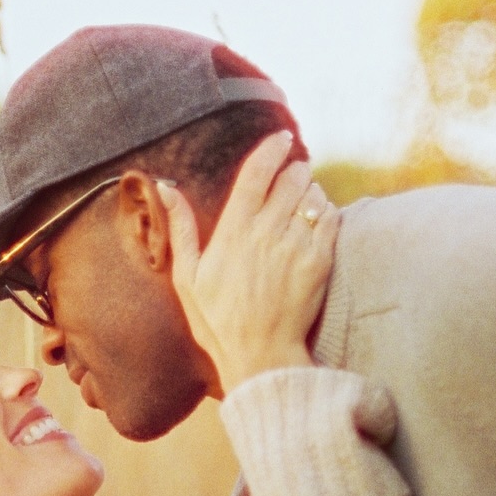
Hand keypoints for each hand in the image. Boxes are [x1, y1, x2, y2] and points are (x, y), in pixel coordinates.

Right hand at [158, 131, 337, 394]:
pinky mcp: (320, 261)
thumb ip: (180, 228)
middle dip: (294, 170)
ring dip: (310, 193)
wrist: (260, 357)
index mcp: (233, 231)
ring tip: (303, 205)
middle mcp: (266, 232)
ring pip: (313, 196)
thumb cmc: (218, 321)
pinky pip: (331, 219)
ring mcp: (296, 246)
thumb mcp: (187, 278)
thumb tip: (165, 187)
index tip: (281, 138)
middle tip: (292, 177)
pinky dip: (326, 214)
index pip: (257, 172)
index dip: (271, 148)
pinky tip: (316, 225)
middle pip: (291, 177)